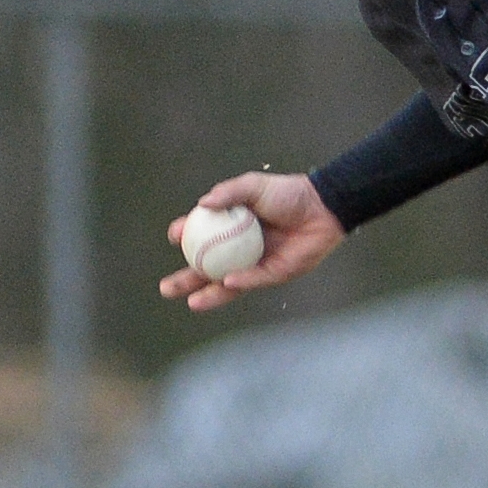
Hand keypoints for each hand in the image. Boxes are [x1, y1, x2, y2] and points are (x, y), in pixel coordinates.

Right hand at [159, 171, 344, 311]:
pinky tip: (225, 281)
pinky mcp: (275, 273)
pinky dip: (240, 281)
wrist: (322, 207)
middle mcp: (239, 247)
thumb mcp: (254, 187)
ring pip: (227, 283)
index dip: (186, 237)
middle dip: (186, 280)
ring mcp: (256, 263)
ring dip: (208, 293)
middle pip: (207, 268)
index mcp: (231, 225)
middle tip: (165, 289)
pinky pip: (255, 279)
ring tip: (189, 301)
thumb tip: (201, 204)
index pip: (201, 235)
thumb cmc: (287, 193)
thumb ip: (229, 193)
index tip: (175, 236)